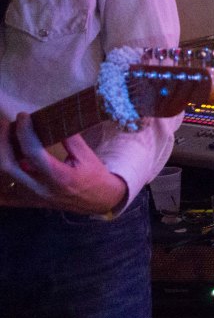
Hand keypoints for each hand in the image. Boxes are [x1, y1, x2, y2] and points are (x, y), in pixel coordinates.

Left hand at [0, 113, 126, 213]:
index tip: (23, 116)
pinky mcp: (31, 198)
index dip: (24, 132)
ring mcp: (34, 195)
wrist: (100, 200)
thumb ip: (70, 139)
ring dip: (3, 152)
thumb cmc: (95, 177)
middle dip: (3, 141)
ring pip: (5, 175)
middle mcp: (42, 188)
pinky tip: (6, 159)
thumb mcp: (87, 156)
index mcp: (59, 176)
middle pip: (9, 165)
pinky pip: (9, 188)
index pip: (33, 152)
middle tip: (6, 124)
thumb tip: (55, 119)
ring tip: (7, 135)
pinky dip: (4, 173)